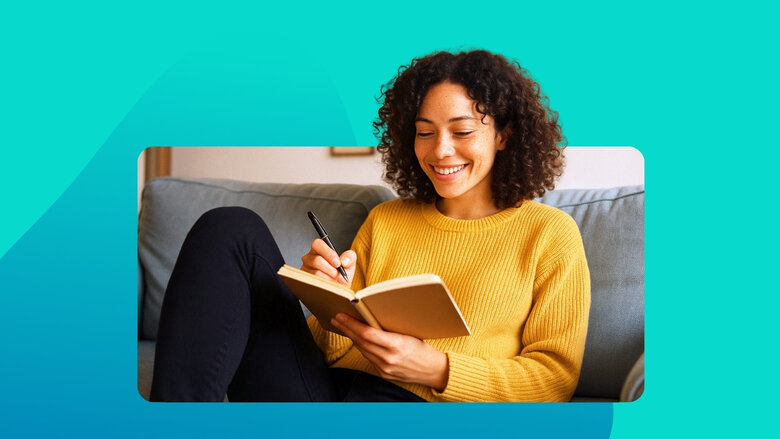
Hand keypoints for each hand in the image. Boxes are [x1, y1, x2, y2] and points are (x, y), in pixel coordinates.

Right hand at [300, 239, 355, 286]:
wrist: (338, 289)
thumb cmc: (342, 274)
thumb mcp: (349, 264)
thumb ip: (350, 257)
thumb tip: (344, 261)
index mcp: (318, 249)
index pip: (317, 244)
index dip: (328, 253)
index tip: (338, 263)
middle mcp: (309, 258)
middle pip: (317, 260)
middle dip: (331, 269)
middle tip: (339, 275)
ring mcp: (305, 270)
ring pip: (316, 273)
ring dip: (330, 278)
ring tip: (336, 281)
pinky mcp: (305, 281)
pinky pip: (315, 282)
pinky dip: (326, 285)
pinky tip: (330, 285)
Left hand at [330, 313, 448, 390]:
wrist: (433, 370)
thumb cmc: (423, 348)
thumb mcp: (409, 333)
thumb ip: (389, 329)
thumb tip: (370, 317)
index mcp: (396, 345)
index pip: (367, 333)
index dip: (352, 324)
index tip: (341, 316)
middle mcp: (388, 358)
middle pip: (361, 342)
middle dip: (347, 329)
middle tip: (336, 319)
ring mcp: (385, 368)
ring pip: (363, 350)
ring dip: (352, 338)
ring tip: (344, 327)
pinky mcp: (384, 374)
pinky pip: (369, 358)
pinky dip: (362, 348)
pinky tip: (357, 340)